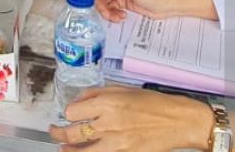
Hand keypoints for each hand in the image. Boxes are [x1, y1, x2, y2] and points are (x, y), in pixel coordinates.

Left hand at [49, 87, 213, 151]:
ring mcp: (116, 142)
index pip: (72, 111)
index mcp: (107, 103)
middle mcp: (108, 123)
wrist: (179, 121)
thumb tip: (80, 99)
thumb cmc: (155, 103)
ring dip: (69, 150)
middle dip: (59, 134)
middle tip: (55, 132)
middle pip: (72, 133)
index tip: (69, 113)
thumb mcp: (124, 89)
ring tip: (63, 148)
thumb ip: (98, 93)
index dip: (68, 112)